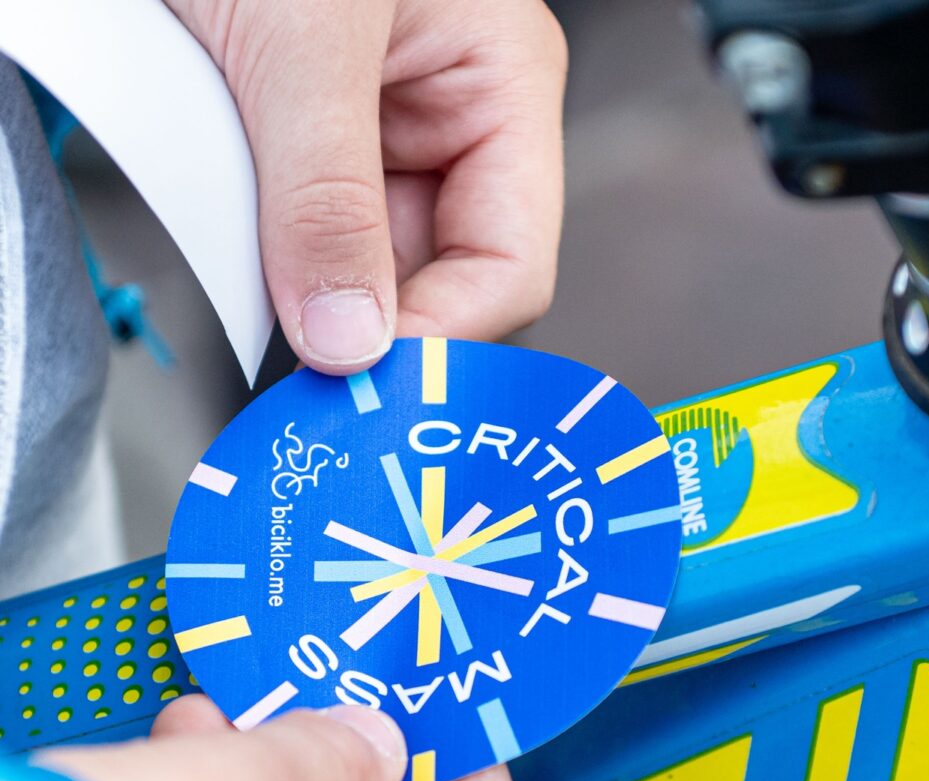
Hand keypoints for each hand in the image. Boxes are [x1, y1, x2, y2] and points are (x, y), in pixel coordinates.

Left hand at [163, 0, 567, 371]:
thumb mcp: (301, 45)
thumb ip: (328, 197)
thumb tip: (349, 342)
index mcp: (503, 85)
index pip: (506, 265)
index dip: (440, 335)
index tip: (362, 387)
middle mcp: (452, 115)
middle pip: (432, 277)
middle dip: (361, 318)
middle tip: (298, 378)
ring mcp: (377, 125)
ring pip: (355, 258)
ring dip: (297, 279)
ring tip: (240, 268)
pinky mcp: (301, 129)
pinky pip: (292, 222)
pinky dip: (251, 244)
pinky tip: (221, 236)